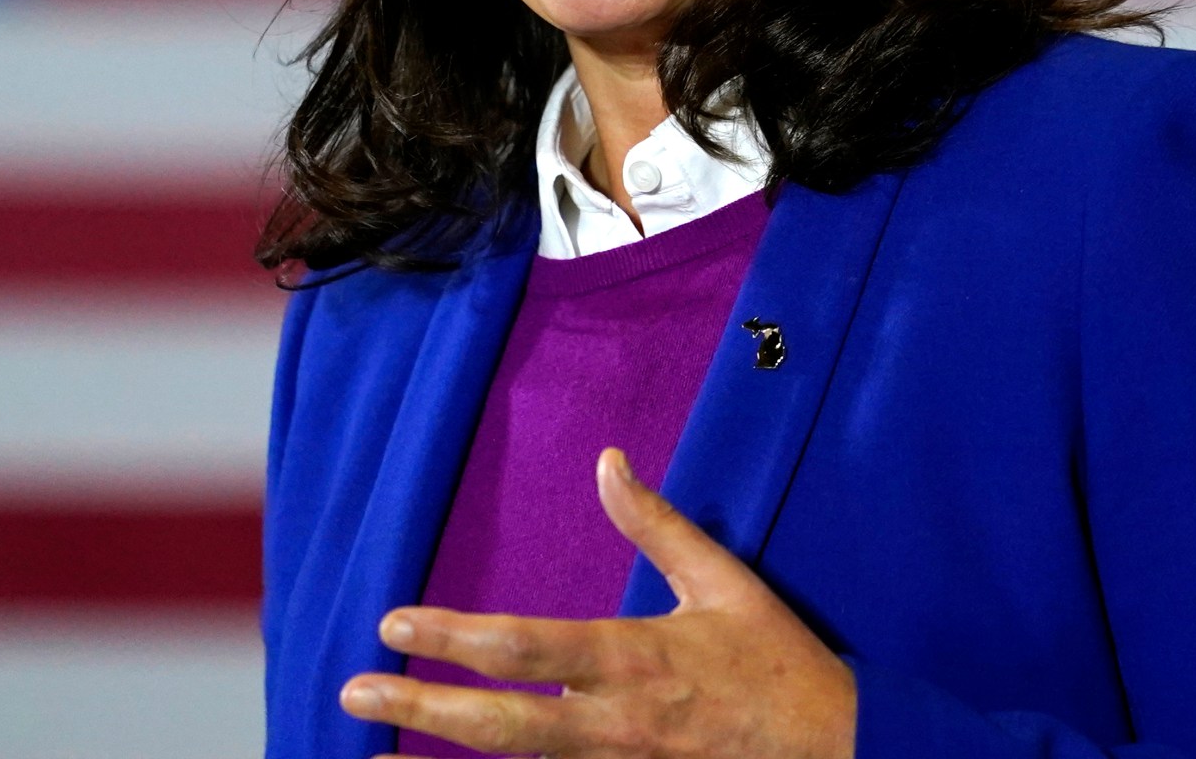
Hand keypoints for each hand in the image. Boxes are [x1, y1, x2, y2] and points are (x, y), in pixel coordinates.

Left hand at [339, 447, 855, 758]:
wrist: (841, 751)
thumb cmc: (778, 665)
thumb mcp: (725, 582)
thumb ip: (658, 526)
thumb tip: (609, 464)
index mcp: (638, 658)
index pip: (526, 647)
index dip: (453, 636)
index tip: (394, 622)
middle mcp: (618, 721)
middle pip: (503, 722)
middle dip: (422, 706)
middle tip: (355, 689)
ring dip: (449, 743)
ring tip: (379, 732)